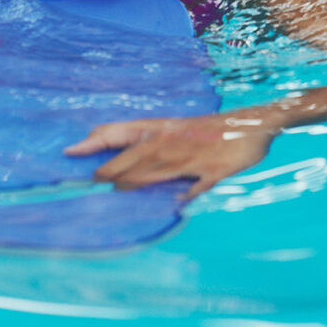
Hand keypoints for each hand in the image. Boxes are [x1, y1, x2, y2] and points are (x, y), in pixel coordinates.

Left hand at [64, 113, 277, 199]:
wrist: (256, 123)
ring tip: (118, 192)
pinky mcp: (217, 168)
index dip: (97, 140)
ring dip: (139, 181)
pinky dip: (189, 193)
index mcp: (164, 129)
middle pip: (137, 155)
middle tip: (92, 182)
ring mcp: (196, 155)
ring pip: (161, 169)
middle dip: (113, 169)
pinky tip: (178, 203)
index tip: (71, 151)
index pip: (123, 132)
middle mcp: (175, 140)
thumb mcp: (179, 130)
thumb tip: (120, 165)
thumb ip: (153, 144)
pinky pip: (200, 183)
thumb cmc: (212, 129)